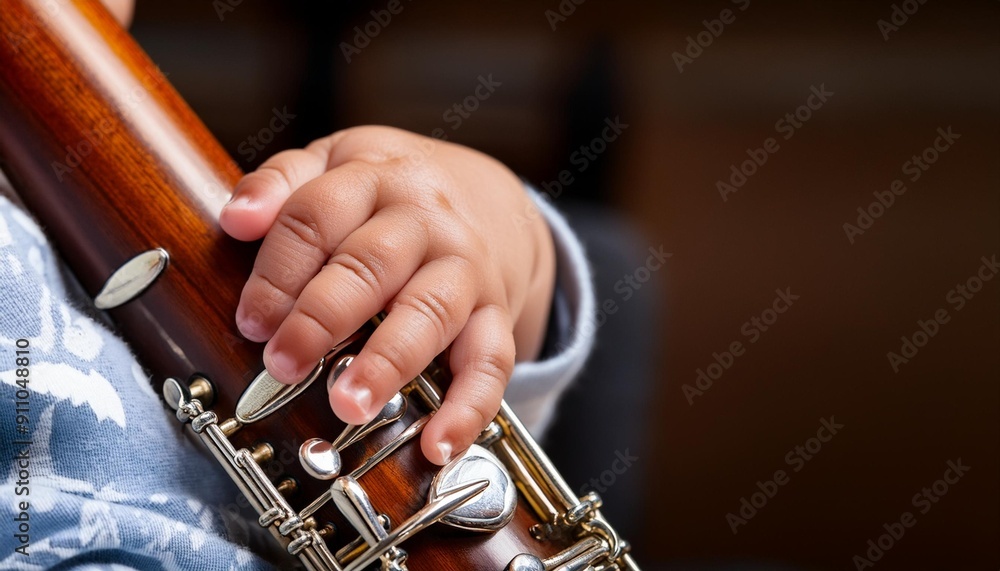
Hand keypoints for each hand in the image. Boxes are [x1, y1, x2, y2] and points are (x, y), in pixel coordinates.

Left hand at [220, 126, 554, 463]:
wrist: (488, 200)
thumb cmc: (391, 193)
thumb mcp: (336, 163)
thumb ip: (283, 182)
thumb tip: (237, 217)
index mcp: (375, 178)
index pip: (318, 215)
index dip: (279, 271)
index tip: (252, 320)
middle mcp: (425, 220)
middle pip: (371, 262)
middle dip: (322, 317)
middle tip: (283, 364)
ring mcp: (466, 267)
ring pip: (431, 311)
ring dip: (389, 360)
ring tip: (350, 403)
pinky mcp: (495, 313)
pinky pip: (492, 361)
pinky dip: (469, 406)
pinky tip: (439, 443)